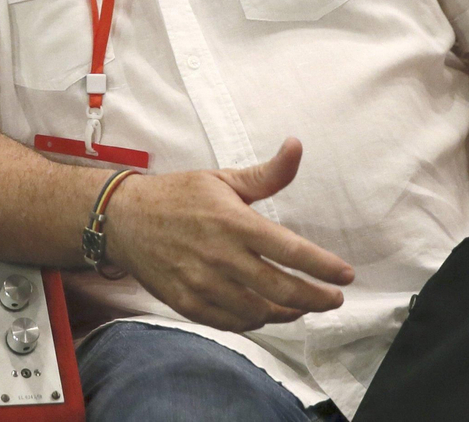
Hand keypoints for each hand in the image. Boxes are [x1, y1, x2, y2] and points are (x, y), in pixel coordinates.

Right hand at [105, 139, 354, 332]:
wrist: (123, 219)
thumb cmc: (177, 196)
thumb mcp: (222, 179)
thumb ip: (266, 173)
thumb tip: (297, 146)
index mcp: (233, 222)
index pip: (290, 250)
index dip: (323, 267)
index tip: (345, 275)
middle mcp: (220, 256)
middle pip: (281, 290)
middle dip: (316, 298)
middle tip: (333, 299)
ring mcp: (203, 283)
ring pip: (259, 312)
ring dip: (288, 313)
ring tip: (301, 306)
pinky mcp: (188, 302)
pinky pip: (231, 322)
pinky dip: (255, 321)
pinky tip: (266, 312)